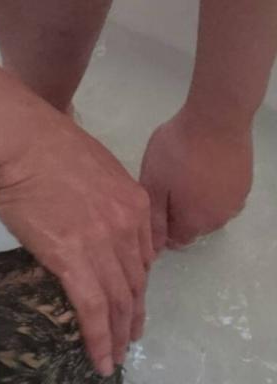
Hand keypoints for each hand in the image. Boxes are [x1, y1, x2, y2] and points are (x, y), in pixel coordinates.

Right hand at [0, 114, 153, 376]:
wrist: (19, 143)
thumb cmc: (43, 148)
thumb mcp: (91, 169)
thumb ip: (101, 200)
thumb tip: (88, 221)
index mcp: (133, 204)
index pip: (141, 259)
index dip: (137, 289)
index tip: (130, 306)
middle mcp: (127, 228)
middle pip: (134, 285)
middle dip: (131, 318)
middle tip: (127, 342)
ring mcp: (102, 245)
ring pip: (117, 302)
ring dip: (116, 337)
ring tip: (113, 360)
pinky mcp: (73, 260)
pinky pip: (93, 308)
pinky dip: (98, 337)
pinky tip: (99, 357)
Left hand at [140, 108, 252, 250]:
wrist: (217, 118)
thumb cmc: (177, 152)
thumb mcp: (154, 186)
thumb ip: (154, 220)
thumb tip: (153, 249)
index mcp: (195, 223)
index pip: (176, 241)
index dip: (162, 228)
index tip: (155, 205)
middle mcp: (219, 219)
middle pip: (194, 228)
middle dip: (179, 216)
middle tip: (167, 188)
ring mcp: (236, 201)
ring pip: (209, 213)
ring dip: (197, 204)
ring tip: (185, 178)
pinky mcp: (245, 183)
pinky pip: (223, 197)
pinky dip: (212, 191)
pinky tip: (203, 171)